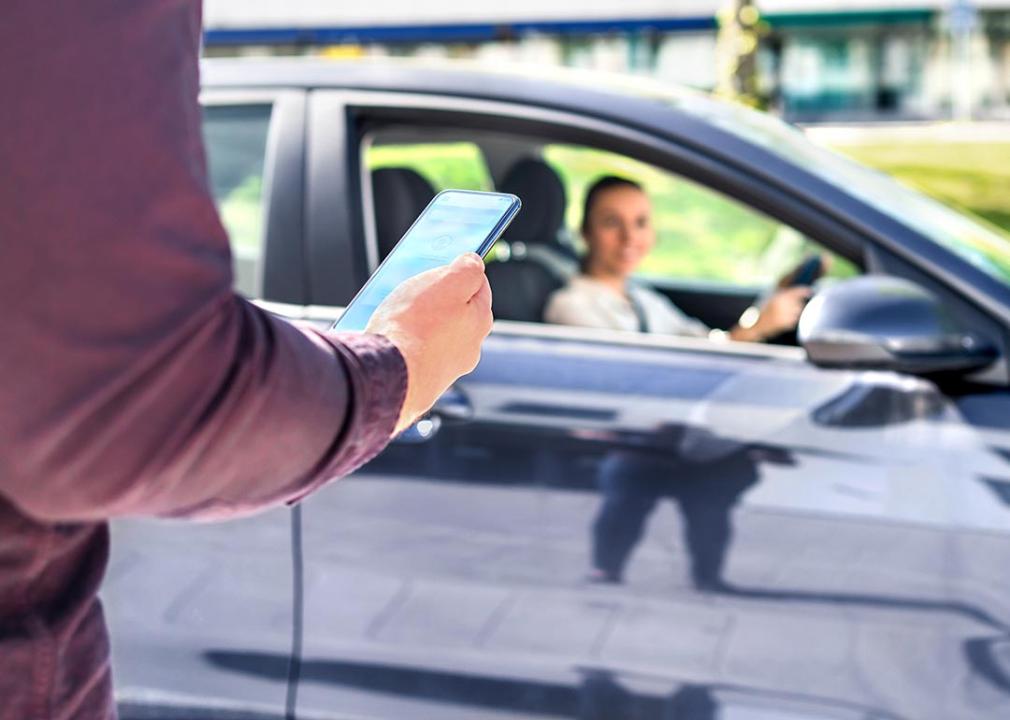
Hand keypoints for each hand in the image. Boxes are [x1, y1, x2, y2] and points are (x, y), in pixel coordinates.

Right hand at [365, 253, 492, 434]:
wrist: (388, 375)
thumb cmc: (415, 326)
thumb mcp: (447, 282)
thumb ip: (467, 268)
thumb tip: (474, 261)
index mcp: (480, 321)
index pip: (479, 287)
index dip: (459, 273)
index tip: (443, 268)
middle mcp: (469, 348)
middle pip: (456, 312)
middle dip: (438, 300)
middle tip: (414, 291)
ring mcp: (447, 368)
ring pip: (435, 335)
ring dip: (420, 323)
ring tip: (395, 316)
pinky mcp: (423, 382)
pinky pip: (416, 354)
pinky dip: (407, 345)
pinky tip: (391, 340)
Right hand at [730, 286, 811, 342]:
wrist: (754, 325)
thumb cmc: (761, 311)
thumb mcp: (770, 298)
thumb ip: (782, 294)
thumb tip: (795, 290)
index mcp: (779, 297)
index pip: (797, 291)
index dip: (804, 291)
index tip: (809, 291)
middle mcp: (783, 305)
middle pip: (799, 303)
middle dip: (796, 304)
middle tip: (789, 306)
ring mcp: (784, 315)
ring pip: (797, 312)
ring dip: (793, 313)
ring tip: (783, 314)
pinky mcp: (785, 324)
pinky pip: (794, 320)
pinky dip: (790, 320)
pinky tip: (781, 320)